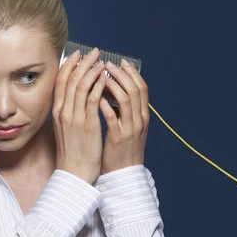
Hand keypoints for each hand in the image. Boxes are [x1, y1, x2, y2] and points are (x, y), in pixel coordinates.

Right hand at [52, 48, 106, 183]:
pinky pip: (92, 99)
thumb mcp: (66, 128)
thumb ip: (69, 111)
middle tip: (94, 52)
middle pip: (70, 79)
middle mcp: (63, 111)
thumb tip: (76, 97)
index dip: (69, 65)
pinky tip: (105, 78)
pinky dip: (98, 86)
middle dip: (82, 63)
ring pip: (80, 86)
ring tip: (102, 62)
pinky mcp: (86, 124)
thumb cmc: (73, 151)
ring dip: (92, 71)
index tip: (78, 54)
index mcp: (57, 111)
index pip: (60, 81)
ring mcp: (74, 117)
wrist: (73, 172)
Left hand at [98, 59, 149, 173]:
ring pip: (126, 100)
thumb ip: (126, 111)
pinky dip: (103, 103)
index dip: (132, 73)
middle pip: (135, 90)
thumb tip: (116, 90)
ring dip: (113, 84)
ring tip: (101, 75)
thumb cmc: (122, 149)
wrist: (123, 174)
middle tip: (107, 63)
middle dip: (121, 74)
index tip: (121, 62)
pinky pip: (111, 116)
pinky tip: (94, 95)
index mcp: (143, 116)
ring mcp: (130, 129)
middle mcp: (139, 120)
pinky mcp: (117, 138)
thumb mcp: (129, 127)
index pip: (142, 88)